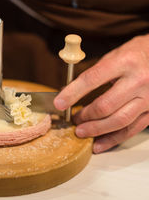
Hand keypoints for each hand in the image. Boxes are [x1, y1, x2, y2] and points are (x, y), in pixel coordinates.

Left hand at [54, 35, 148, 153]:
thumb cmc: (133, 55)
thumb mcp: (112, 57)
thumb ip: (92, 75)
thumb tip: (68, 92)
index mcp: (124, 62)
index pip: (92, 79)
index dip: (73, 93)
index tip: (59, 103)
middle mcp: (138, 80)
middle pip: (106, 106)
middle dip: (85, 116)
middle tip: (73, 120)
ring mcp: (148, 98)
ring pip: (119, 121)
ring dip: (96, 130)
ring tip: (82, 132)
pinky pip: (132, 130)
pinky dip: (113, 139)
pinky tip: (99, 143)